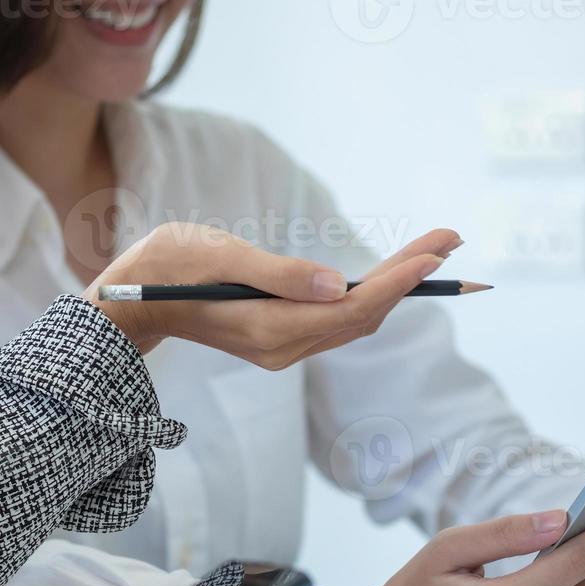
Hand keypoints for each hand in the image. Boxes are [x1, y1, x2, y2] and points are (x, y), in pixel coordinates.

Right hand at [86, 223, 461, 369]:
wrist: (131, 304)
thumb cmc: (165, 269)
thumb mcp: (216, 256)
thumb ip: (277, 272)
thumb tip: (336, 283)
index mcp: (269, 329)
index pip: (351, 307)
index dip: (398, 280)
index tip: (436, 251)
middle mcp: (283, 347)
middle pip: (363, 314)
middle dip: (410, 277)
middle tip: (453, 238)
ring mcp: (282, 346)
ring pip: (355, 319)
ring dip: (397, 285)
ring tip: (437, 247)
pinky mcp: (280, 337)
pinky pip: (339, 319)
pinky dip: (372, 294)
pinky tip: (394, 272)